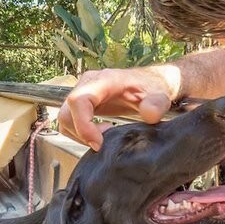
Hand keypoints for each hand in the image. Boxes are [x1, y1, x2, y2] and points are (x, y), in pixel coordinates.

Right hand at [57, 67, 174, 149]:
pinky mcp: (83, 100)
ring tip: (103, 138)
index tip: (98, 143)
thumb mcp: (160, 96)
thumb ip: (157, 104)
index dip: (83, 125)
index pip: (79, 100)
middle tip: (103, 143)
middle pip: (67, 112)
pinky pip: (69, 119)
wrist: (151, 82)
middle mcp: (89, 83)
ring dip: (79, 134)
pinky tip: (99, 134)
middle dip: (81, 133)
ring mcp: (83, 91)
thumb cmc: (153, 87)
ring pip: (65, 117)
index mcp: (105, 80)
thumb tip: (149, 114)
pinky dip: (79, 132)